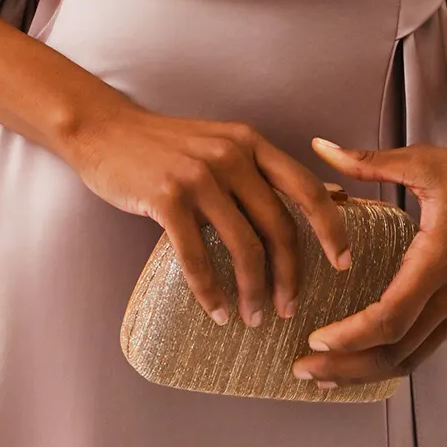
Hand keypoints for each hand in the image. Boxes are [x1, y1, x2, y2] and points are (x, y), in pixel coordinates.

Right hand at [69, 92, 352, 325]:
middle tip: (288, 308)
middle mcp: (230, 155)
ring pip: (243, 247)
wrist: (103, 130)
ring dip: (252, 291)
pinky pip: (197, 256)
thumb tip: (326, 200)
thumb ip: (261, 170)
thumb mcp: (220, 143)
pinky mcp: (166, 196)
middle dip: (289, 277)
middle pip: (278, 227)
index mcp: (249, 142)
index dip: (332, 230)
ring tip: (252, 316)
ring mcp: (198, 175)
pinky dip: (209, 291)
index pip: (306, 188)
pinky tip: (215, 310)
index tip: (344, 264)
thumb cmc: (164, 145)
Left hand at [291, 136, 446, 387]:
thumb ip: (366, 161)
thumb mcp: (422, 163)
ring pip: (415, 357)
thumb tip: (320, 147)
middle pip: (399, 351)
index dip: (352, 335)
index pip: (392, 316)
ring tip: (324, 375)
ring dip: (368, 371)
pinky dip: (392, 360)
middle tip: (304, 368)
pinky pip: (428, 347)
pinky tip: (363, 360)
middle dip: (348, 366)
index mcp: (440, 259)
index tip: (315, 338)